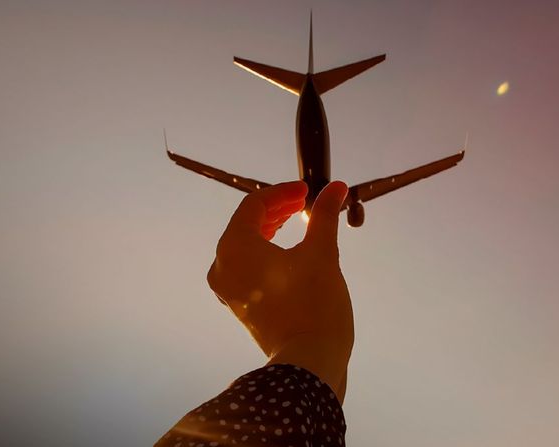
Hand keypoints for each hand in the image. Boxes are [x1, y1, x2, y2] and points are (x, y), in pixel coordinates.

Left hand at [207, 181, 352, 400]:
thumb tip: (336, 187)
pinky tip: (288, 252)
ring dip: (270, 230)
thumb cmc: (314, 303)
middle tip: (304, 203)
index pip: (254, 205)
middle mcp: (222, 266)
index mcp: (235, 247)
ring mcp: (228, 289)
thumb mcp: (321, 253)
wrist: (309, 363)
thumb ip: (324, 215)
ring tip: (297, 221)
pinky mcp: (239, 305)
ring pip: (245, 246)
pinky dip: (266, 253)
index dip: (282, 192)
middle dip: (276, 209)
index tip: (307, 190)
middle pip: (246, 224)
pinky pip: (247, 267)